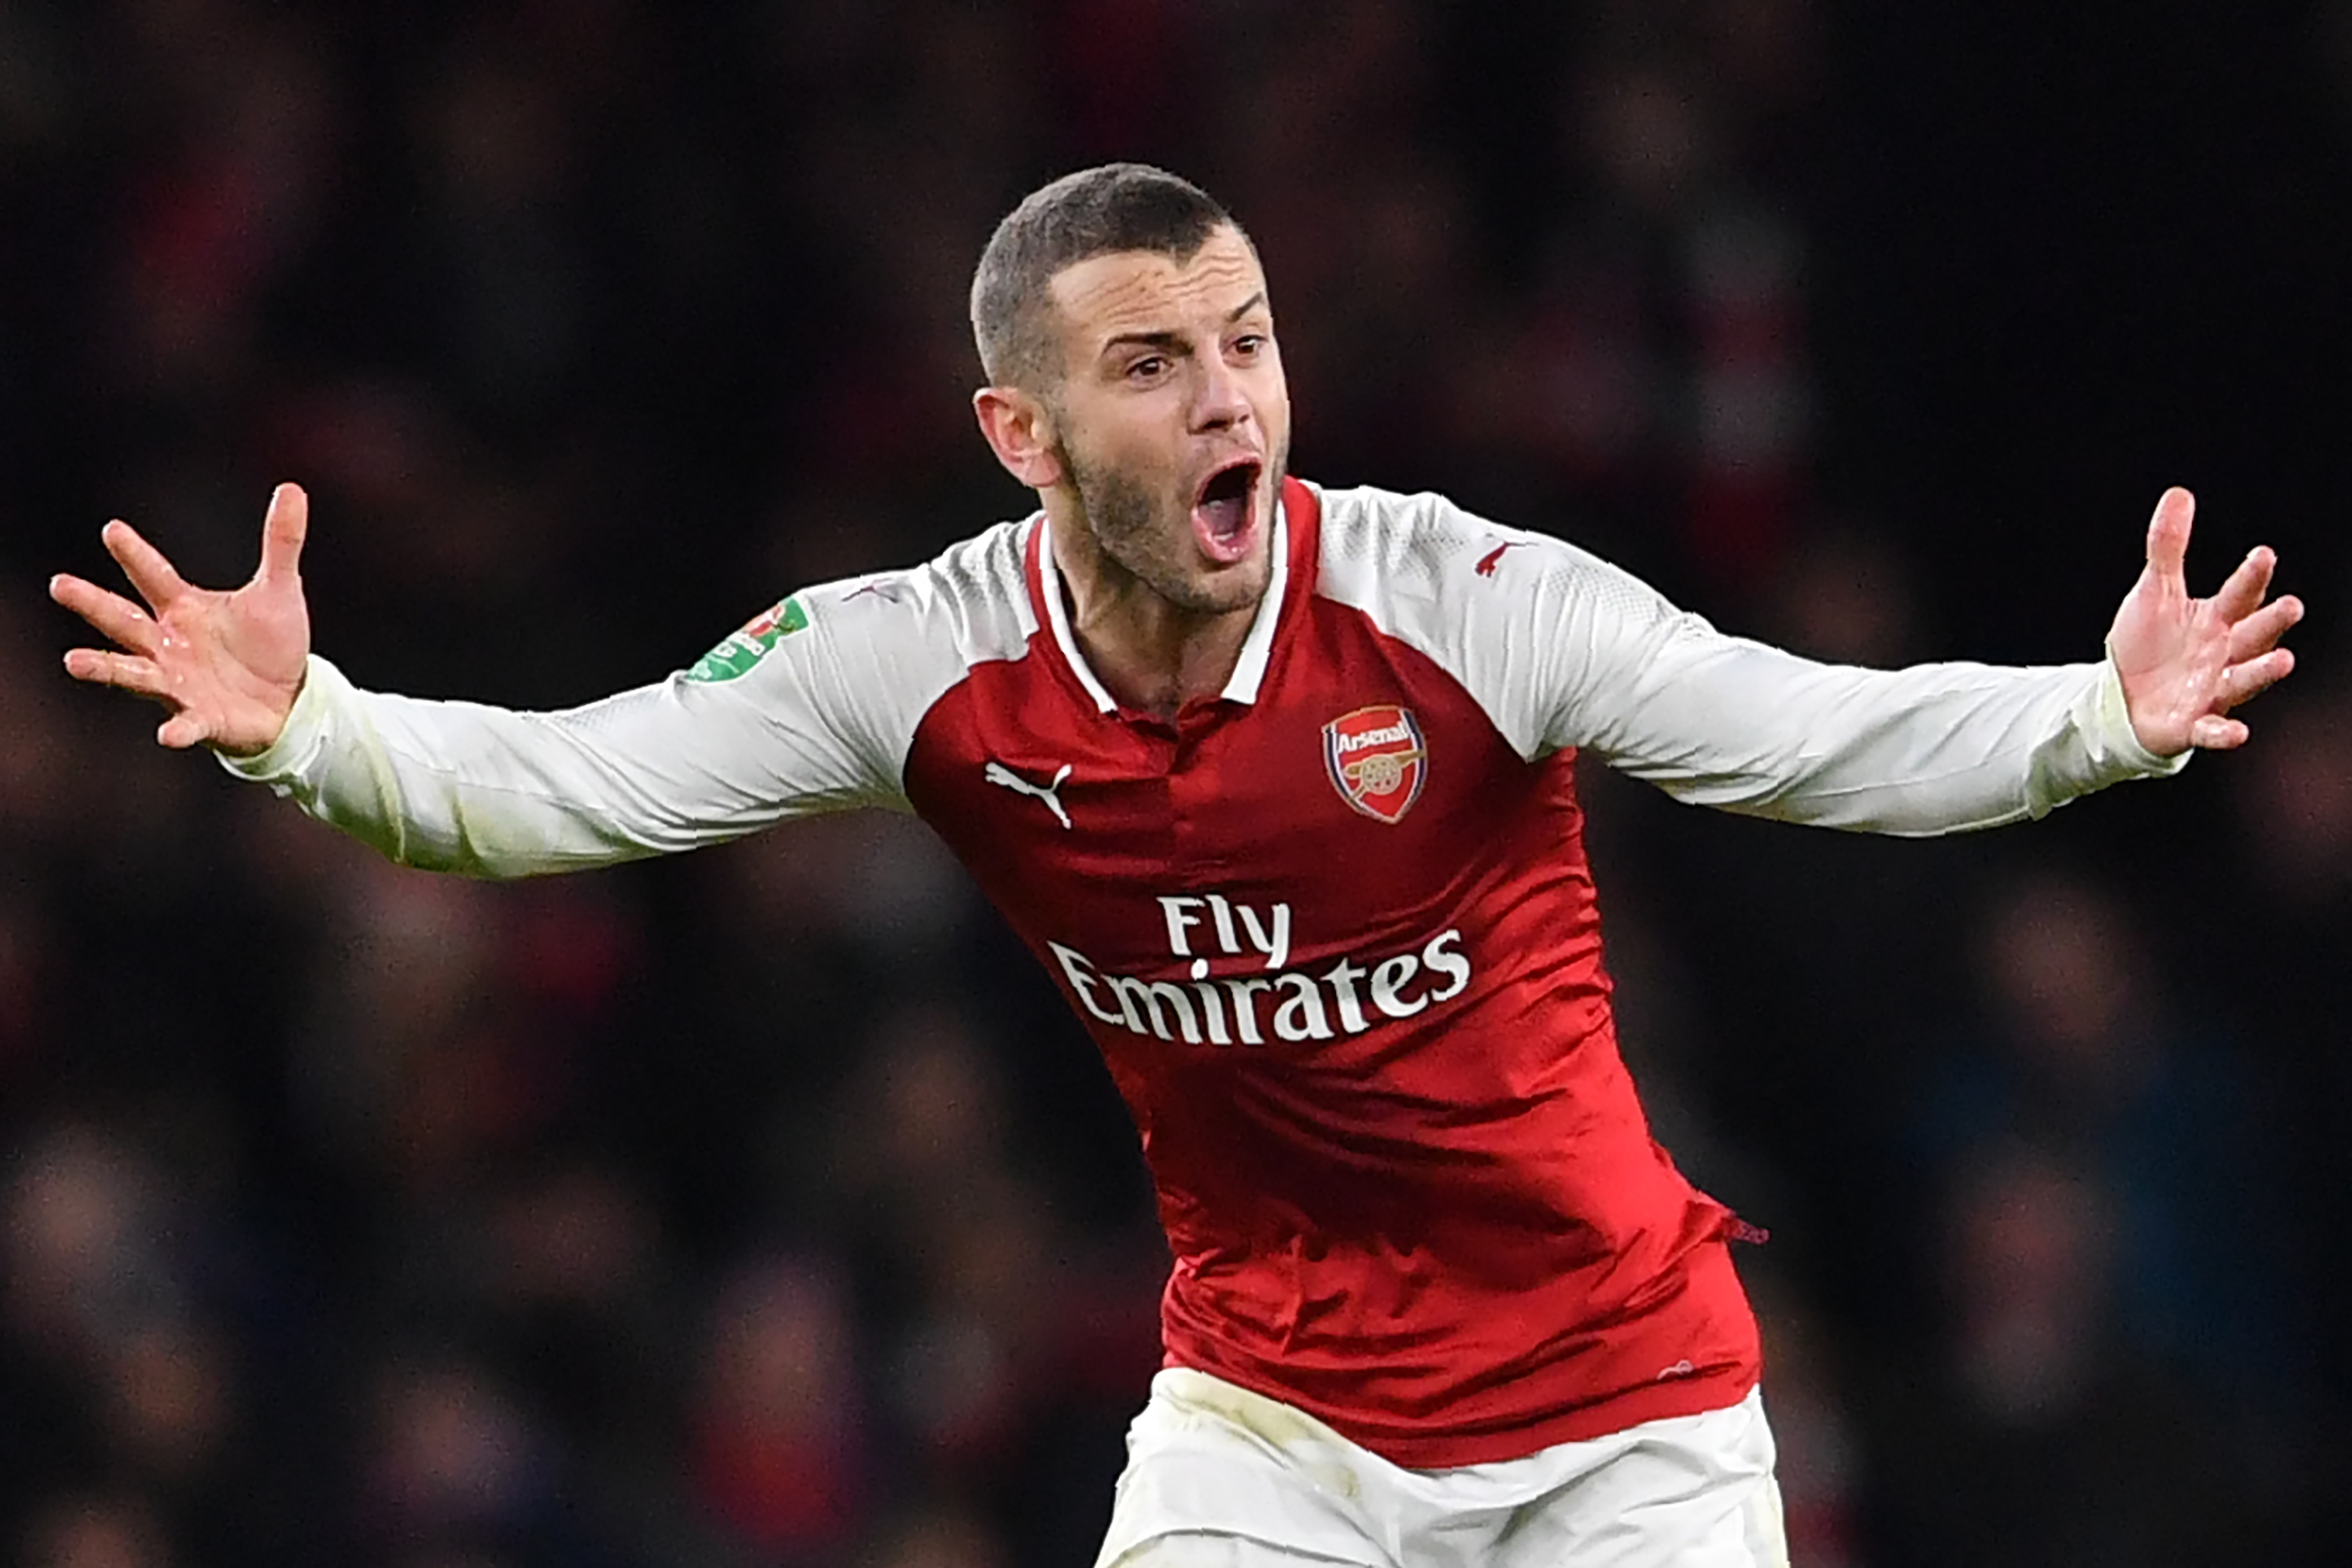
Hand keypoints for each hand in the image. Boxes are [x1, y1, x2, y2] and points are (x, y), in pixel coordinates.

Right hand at [50, 483, 312, 755]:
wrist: (288, 701)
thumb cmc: (271, 645)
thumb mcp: (279, 590)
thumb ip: (281, 543)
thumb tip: (293, 487)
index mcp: (184, 609)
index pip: (153, 575)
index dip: (135, 554)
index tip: (113, 529)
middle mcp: (170, 644)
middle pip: (123, 620)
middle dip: (92, 603)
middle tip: (59, 584)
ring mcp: (179, 682)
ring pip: (133, 672)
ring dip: (104, 667)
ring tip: (73, 660)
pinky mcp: (201, 718)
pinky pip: (185, 724)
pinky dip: (177, 729)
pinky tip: (167, 735)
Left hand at [2108, 487, 2301, 754]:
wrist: (2122, 698)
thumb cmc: (2148, 644)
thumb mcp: (2154, 592)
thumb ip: (2168, 547)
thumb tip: (2179, 494)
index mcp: (2217, 619)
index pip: (2239, 594)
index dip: (2251, 577)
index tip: (2262, 555)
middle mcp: (2224, 653)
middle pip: (2254, 634)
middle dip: (2271, 622)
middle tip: (2289, 606)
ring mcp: (2213, 689)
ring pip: (2246, 679)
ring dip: (2264, 671)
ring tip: (2284, 660)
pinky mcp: (2193, 723)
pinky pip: (2213, 730)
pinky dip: (2225, 733)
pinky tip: (2238, 733)